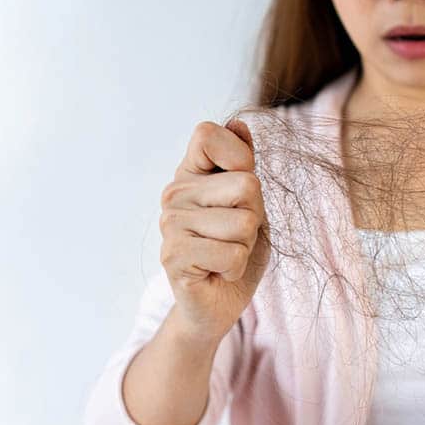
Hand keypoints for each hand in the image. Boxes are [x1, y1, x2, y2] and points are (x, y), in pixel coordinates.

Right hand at [159, 119, 270, 342]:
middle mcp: (174, 193)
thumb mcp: (251, 203)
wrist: (220, 301)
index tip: (240, 191)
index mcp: (191, 174)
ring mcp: (170, 224)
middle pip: (246, 184)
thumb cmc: (238, 249)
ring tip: (225, 254)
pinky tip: (217, 271)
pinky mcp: (174, 256)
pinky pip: (232, 253)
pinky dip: (236, 267)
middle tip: (235, 236)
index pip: (208, 134)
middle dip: (255, 216)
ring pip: (244, 222)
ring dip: (246, 245)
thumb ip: (244, 165)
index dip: (240, 158)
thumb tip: (238, 123)